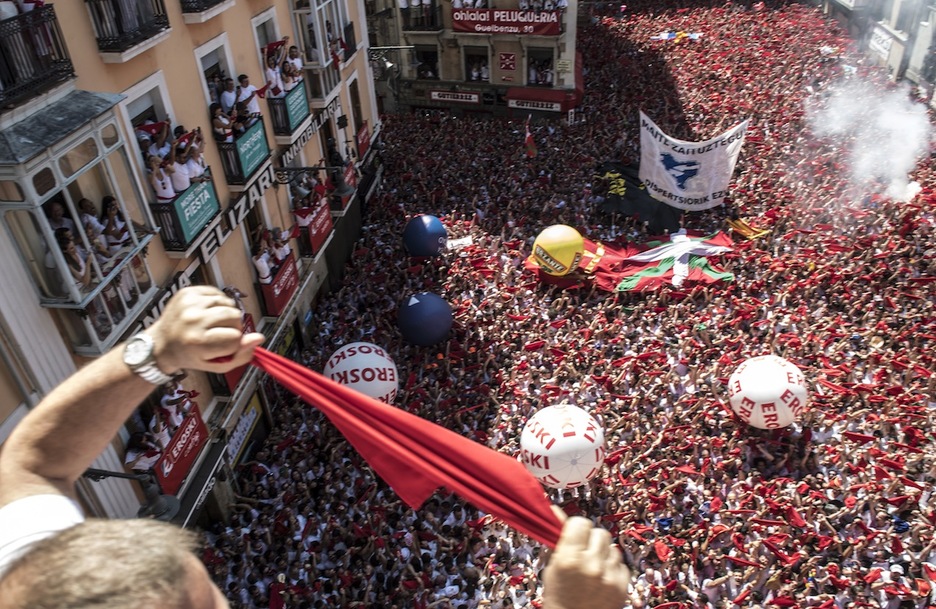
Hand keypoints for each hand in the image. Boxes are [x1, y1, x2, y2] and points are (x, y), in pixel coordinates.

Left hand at [147, 286, 264, 373]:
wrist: (161, 343)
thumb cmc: (189, 355)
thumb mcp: (216, 365)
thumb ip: (241, 355)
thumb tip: (258, 338)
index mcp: (198, 342)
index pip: (236, 337)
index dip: (234, 343)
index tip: (222, 346)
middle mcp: (193, 320)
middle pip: (235, 317)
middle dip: (233, 327)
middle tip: (219, 333)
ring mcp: (190, 304)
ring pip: (228, 303)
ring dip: (226, 314)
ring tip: (213, 323)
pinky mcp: (188, 292)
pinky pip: (218, 293)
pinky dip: (217, 303)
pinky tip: (208, 312)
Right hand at [542, 507, 629, 608]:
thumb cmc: (558, 595)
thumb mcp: (552, 566)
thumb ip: (557, 539)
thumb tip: (555, 510)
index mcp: (569, 558)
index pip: (581, 522)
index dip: (577, 528)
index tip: (574, 536)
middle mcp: (591, 565)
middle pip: (600, 532)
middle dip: (592, 540)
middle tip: (584, 553)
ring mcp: (609, 576)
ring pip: (612, 547)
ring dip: (604, 554)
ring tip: (593, 568)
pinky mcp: (622, 586)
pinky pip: (622, 564)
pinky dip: (613, 569)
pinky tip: (602, 579)